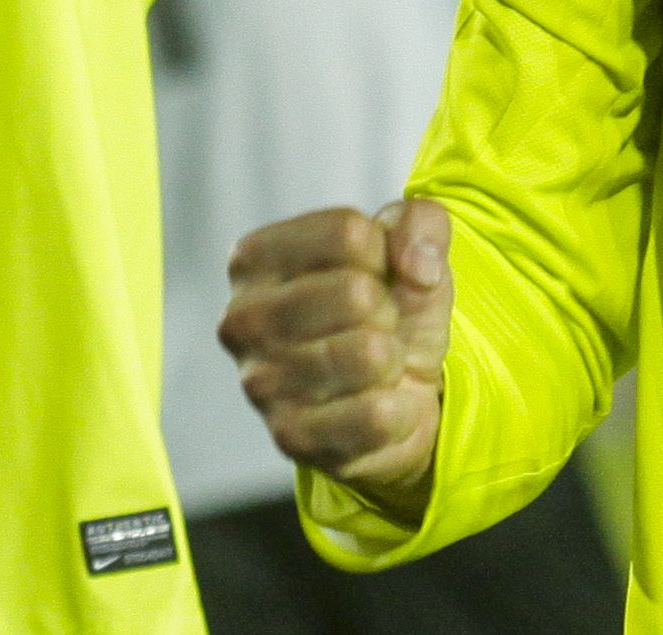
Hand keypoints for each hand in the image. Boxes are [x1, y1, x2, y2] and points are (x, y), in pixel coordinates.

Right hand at [219, 199, 451, 521]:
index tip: (375, 275)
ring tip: (375, 365)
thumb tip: (418, 266)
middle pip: (355, 292)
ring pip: (369, 354)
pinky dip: (399, 410)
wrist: (396, 393)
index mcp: (254, 259)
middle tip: (376, 326)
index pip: (347, 232)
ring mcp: (260, 384)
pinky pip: (376, 416)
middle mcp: (242, 319)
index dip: (385, 254)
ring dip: (393, 360)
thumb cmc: (389, 307)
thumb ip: (420, 223)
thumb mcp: (410, 248)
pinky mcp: (291, 439)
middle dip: (389, 310)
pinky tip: (381, 405)